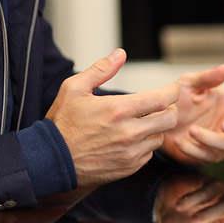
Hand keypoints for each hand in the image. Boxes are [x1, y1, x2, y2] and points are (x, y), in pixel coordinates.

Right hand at [47, 49, 179, 185]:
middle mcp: (129, 133)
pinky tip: (129, 139)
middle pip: (170, 119)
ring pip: (159, 137)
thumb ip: (100, 70)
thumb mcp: (74, 88)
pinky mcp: (128, 168)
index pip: (163, 100)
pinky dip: (144, 145)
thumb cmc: (62, 123)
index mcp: (118, 110)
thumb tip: (120, 54)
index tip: (170, 90)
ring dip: (154, 128)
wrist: (51, 161)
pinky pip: (148, 154)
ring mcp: (130, 153)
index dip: (172, 92)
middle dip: (169, 109)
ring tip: (138, 123)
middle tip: (161, 106)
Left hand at [161, 64, 223, 165]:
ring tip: (191, 131)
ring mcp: (221, 139)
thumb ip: (208, 77)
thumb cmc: (178, 101)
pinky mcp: (209, 155)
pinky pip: (208, 156)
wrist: (158, 123)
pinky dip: (194, 150)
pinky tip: (181, 141)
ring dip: (210, 139)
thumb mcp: (189, 84)